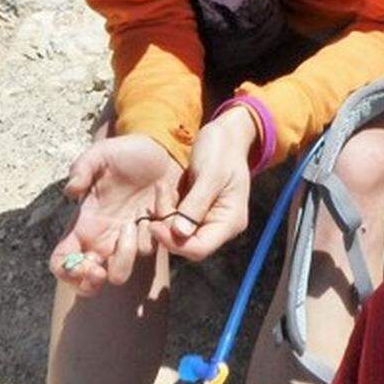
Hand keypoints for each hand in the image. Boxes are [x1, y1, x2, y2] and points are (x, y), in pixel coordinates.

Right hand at [49, 133, 181, 296]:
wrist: (162, 148)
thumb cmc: (126, 153)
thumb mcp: (100, 153)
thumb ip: (82, 168)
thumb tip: (71, 192)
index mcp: (85, 224)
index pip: (63, 262)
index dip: (68, 272)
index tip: (83, 265)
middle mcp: (104, 237)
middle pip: (92, 280)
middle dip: (94, 280)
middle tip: (102, 266)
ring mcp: (130, 238)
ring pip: (123, 270)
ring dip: (127, 252)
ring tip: (134, 221)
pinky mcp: (156, 234)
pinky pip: (154, 248)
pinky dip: (155, 234)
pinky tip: (156, 207)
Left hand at [149, 107, 255, 261]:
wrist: (225, 135)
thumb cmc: (222, 150)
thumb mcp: (210, 174)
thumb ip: (195, 205)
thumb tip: (179, 234)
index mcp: (230, 221)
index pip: (199, 248)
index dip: (174, 243)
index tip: (153, 225)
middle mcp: (220, 226)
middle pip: (186, 243)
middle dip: (167, 225)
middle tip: (160, 196)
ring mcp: (208, 219)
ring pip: (177, 232)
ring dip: (165, 213)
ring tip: (163, 188)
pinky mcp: (196, 212)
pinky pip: (175, 219)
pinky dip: (167, 207)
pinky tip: (165, 188)